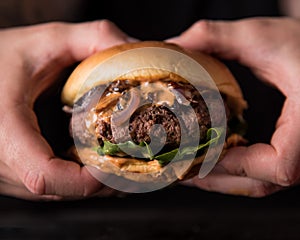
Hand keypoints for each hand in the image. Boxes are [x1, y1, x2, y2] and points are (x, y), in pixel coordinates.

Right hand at [0, 20, 132, 199]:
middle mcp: (0, 160)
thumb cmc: (6, 55)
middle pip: (59, 190)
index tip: (116, 164)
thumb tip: (138, 53)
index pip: (44, 176)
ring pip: (56, 193)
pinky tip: (93, 162)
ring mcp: (4, 171)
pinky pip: (48, 188)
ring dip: (91, 184)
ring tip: (119, 163)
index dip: (85, 180)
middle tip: (133, 162)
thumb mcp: (51, 39)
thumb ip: (95, 38)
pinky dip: (76, 180)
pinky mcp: (11, 172)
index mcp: (5, 127)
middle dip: (101, 182)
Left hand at [168, 17, 299, 196]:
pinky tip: (215, 160)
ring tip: (189, 169)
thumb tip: (174, 45)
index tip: (201, 155)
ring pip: (263, 183)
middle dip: (216, 178)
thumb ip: (216, 36)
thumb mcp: (261, 35)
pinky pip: (264, 173)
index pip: (280, 165)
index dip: (237, 166)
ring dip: (223, 179)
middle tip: (180, 169)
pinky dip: (236, 172)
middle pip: (263, 183)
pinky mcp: (294, 150)